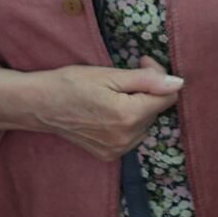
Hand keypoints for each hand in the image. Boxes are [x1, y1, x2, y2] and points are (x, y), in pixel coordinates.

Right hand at [0, 56, 182, 159]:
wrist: (39, 105)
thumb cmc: (71, 84)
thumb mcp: (109, 75)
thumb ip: (147, 80)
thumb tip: (178, 84)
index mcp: (129, 116)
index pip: (167, 96)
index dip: (159, 76)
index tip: (142, 61)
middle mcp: (127, 138)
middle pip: (156, 110)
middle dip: (147, 90)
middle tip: (124, 75)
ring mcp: (117, 150)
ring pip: (146, 123)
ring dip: (137, 107)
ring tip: (112, 94)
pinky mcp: (109, 155)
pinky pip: (132, 135)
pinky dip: (127, 122)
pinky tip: (107, 111)